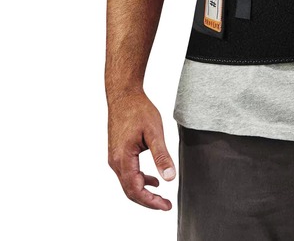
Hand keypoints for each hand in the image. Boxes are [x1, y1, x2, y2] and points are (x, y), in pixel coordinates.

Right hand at [107, 91, 175, 210]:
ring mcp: (115, 158)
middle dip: (148, 201)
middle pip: (130, 191)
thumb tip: (169, 178)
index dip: (151, 201)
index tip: (166, 206)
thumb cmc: (138, 110)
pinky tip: (152, 179)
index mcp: (123, 158)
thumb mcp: (154, 132)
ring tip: (161, 197)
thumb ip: (161, 156)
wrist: (124, 96)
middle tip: (166, 205)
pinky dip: (140, 180)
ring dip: (144, 191)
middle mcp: (115, 162)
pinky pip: (128, 173)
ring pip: (128, 183)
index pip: (135, 189)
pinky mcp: (118, 153)